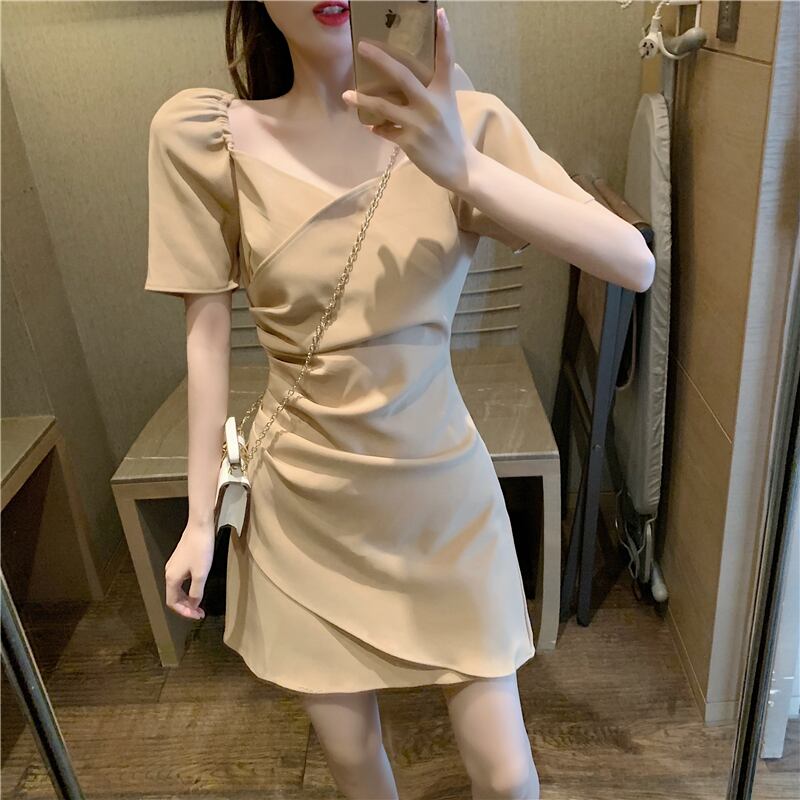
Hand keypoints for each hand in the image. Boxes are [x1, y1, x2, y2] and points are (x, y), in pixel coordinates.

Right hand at [164, 522, 215, 619]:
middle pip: (174, 597)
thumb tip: (193, 604)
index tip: (197, 615)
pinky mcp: (179, 560)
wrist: (200, 527)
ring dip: (187, 598)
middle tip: (200, 612)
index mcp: (172, 578)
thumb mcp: (201, 574)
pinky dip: (188, 589)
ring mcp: (173, 566)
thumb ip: (196, 592)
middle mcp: (169, 573)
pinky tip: (197, 588)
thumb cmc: (200, 549)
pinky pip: (180, 580)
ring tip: (199, 604)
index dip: (184, 612)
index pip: (173, 603)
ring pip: (177, 588)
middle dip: (186, 607)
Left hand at [341, 7, 472, 193]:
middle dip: (380, 59)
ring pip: (384, 106)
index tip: (439, 14)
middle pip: (402, 75)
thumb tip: (402, 82)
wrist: (458, 166)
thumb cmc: (451, 134)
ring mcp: (419, 123)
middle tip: (362, 47)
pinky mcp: (409, 142)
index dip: (445, 36)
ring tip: (347, 95)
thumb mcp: (446, 107)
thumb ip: (430, 93)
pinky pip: (385, 131)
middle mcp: (431, 104)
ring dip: (363, 100)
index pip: (447, 59)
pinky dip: (376, 128)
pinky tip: (370, 126)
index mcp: (444, 92)